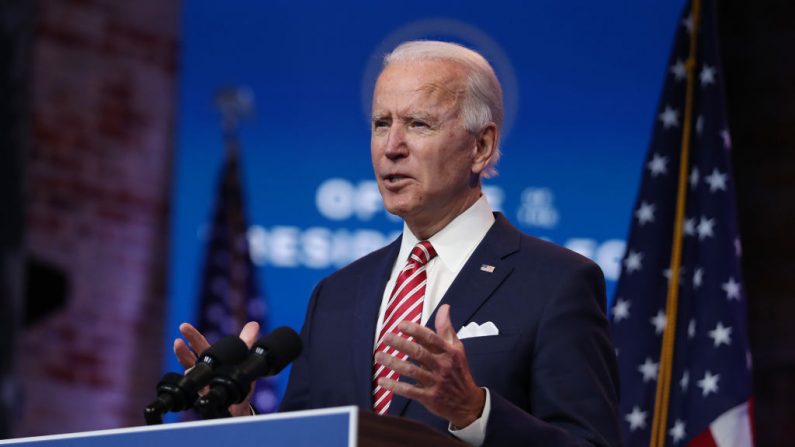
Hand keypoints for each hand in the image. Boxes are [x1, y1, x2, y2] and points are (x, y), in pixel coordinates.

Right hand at [173, 321, 259, 416]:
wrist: (239, 405)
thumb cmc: (238, 379)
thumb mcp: (244, 358)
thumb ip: (247, 341)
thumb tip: (254, 324)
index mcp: (212, 360)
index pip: (200, 346)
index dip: (192, 336)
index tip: (183, 327)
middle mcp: (204, 371)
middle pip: (191, 358)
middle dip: (183, 350)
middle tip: (177, 341)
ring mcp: (203, 385)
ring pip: (192, 374)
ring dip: (186, 368)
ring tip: (183, 366)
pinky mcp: (208, 397)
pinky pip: (200, 392)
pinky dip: (197, 385)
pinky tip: (192, 377)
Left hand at [375, 304, 485, 427]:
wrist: (467, 402)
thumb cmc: (458, 370)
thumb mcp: (457, 348)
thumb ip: (447, 328)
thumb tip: (444, 307)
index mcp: (449, 352)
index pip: (430, 338)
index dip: (415, 330)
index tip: (400, 324)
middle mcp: (442, 366)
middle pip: (419, 353)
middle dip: (401, 344)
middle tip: (385, 337)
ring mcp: (435, 382)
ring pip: (411, 371)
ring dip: (393, 363)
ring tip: (379, 355)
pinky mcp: (429, 397)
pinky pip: (409, 391)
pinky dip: (395, 386)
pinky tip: (382, 380)